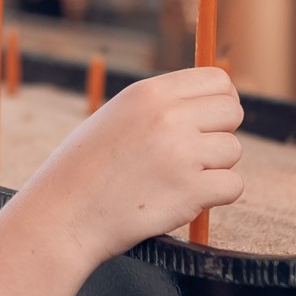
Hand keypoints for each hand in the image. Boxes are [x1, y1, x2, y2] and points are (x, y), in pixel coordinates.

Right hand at [13, 68, 243, 270]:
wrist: (63, 215)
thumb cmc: (86, 169)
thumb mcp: (118, 116)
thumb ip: (161, 106)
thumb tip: (213, 101)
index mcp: (150, 92)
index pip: (218, 81)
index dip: (220, 102)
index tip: (211, 122)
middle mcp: (168, 116)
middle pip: (232, 112)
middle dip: (219, 134)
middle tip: (193, 156)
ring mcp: (181, 153)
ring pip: (232, 151)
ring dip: (214, 169)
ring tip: (175, 180)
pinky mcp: (190, 190)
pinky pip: (232, 186)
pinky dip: (216, 197)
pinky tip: (184, 199)